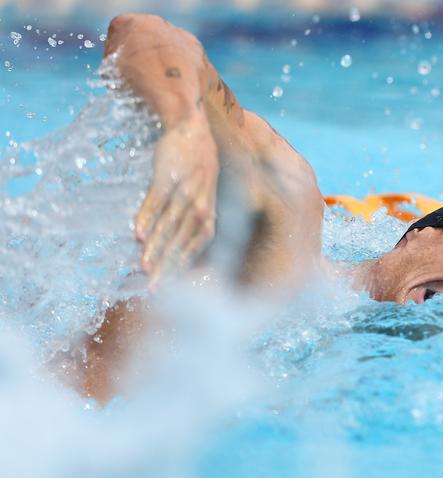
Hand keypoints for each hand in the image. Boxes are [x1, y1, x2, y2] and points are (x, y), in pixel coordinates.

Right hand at [135, 115, 218, 288]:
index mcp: (210, 210)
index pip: (198, 246)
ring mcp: (183, 191)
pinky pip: (155, 202)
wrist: (191, 127)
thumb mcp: (207, 191)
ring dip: (156, 247)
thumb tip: (184, 242)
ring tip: (144, 267)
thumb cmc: (198, 164)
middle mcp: (199, 204)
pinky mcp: (167, 177)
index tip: (175, 286)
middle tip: (156, 288)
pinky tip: (136, 235)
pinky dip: (146, 218)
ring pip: (168, 226)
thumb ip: (199, 216)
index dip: (186, 266)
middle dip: (169, 267)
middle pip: (182, 241)